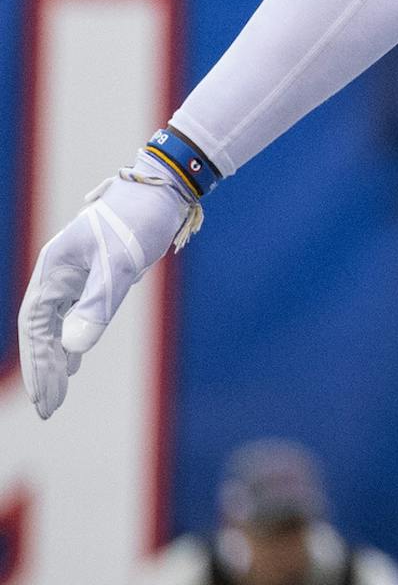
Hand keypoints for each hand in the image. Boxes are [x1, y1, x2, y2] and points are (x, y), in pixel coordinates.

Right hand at [17, 166, 196, 418]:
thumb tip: (73, 349)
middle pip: (42, 329)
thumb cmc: (140, 218)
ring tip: (59, 392)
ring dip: (57, 357)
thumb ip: (97, 305)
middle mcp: (59, 272)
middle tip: (51, 408)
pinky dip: (73, 338)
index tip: (44, 397)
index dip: (37, 362)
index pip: (35, 326)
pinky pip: (75, 313)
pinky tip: (75, 360)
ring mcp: (76, 272)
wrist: (165, 187)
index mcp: (54, 268)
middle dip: (45, 369)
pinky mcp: (96, 273)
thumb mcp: (121, 262)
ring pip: (58, 323)